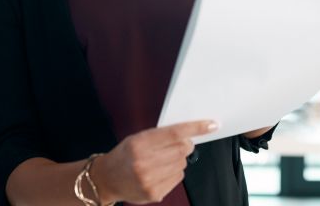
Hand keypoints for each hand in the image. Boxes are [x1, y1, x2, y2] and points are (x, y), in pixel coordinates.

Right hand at [94, 120, 217, 203]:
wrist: (107, 179)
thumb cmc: (124, 155)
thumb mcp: (137, 138)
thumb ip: (161, 135)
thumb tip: (189, 133)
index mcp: (139, 144)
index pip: (174, 133)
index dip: (196, 128)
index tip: (211, 125)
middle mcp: (143, 163)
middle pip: (182, 149)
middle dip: (186, 145)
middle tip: (179, 144)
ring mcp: (149, 180)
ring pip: (182, 164)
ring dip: (178, 160)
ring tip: (161, 160)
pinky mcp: (155, 193)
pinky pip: (178, 177)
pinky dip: (174, 172)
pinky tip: (160, 172)